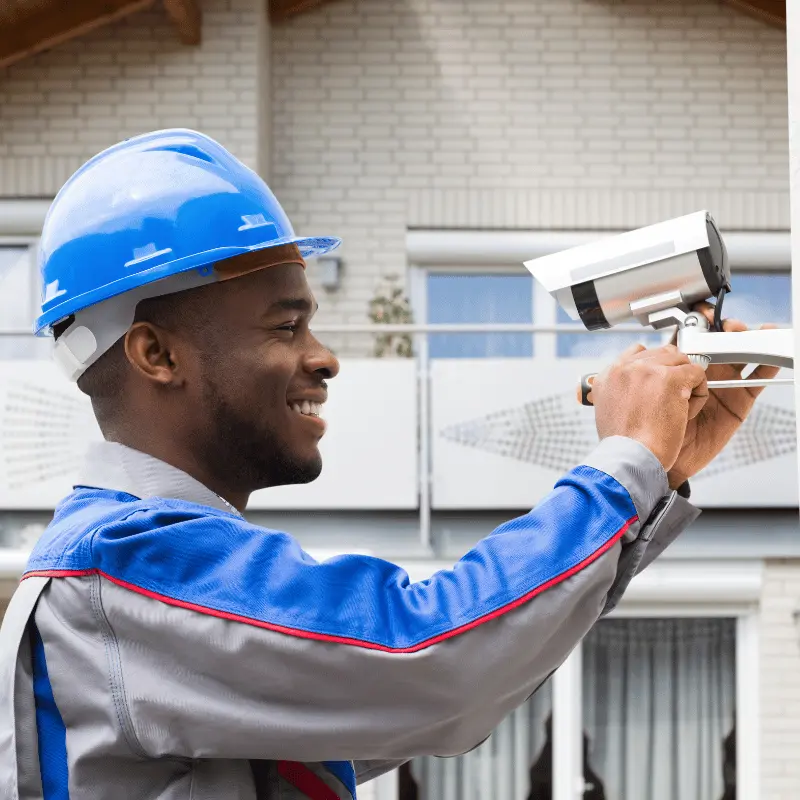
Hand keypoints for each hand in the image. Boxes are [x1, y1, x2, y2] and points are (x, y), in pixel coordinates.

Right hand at [590, 343, 708, 471]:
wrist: (631, 458)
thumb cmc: (623, 445)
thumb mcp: (607, 410)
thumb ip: (620, 390)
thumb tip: (636, 386)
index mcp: (609, 374)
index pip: (638, 352)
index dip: (654, 368)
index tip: (658, 386)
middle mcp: (626, 367)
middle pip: (663, 354)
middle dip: (672, 373)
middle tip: (671, 399)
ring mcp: (649, 370)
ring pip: (681, 362)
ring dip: (685, 383)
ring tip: (676, 408)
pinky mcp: (671, 378)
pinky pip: (696, 374)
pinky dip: (699, 393)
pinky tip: (685, 411)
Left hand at [665, 302, 779, 488]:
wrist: (655, 458)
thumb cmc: (647, 427)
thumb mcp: (647, 390)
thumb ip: (656, 369)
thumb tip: (656, 345)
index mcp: (676, 367)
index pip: (692, 337)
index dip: (699, 323)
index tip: (702, 313)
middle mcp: (699, 373)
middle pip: (720, 342)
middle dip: (725, 329)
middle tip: (726, 328)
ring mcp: (721, 386)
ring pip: (740, 356)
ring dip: (749, 340)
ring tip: (750, 333)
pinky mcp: (737, 402)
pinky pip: (756, 381)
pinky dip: (768, 366)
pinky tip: (774, 355)